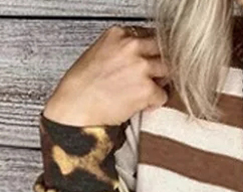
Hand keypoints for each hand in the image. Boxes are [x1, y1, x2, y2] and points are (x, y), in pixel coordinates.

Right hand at [42, 24, 169, 126]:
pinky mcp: (146, 89)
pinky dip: (155, 103)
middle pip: (162, 50)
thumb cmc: (81, 86)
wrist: (75, 107)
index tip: (148, 61)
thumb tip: (138, 57)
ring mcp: (140, 67)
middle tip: (153, 76)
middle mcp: (131, 46)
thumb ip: (121, 50)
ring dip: (160, 82)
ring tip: (146, 92)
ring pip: (167, 71)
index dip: (150, 51)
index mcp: (118, 34)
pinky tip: (141, 105)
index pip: (148, 35)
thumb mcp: (99, 53)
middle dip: (160, 64)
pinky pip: (163, 95)